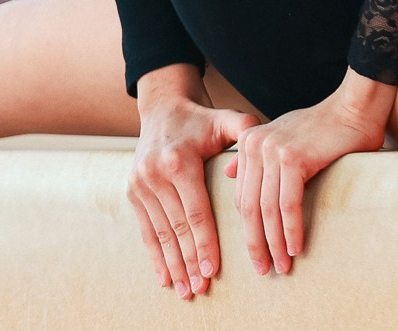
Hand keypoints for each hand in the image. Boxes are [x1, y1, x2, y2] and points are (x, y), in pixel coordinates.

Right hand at [129, 67, 256, 300]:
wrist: (162, 108)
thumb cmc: (201, 120)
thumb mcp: (225, 119)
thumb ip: (246, 127)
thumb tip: (265, 143)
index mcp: (179, 160)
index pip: (196, 212)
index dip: (205, 243)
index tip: (213, 270)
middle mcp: (155, 173)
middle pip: (177, 227)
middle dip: (190, 261)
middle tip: (202, 287)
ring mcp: (140, 183)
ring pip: (160, 232)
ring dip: (173, 264)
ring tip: (187, 289)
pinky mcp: (132, 190)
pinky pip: (145, 229)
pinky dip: (155, 255)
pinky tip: (165, 277)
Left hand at [222, 71, 391, 276]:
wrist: (353, 109)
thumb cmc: (323, 127)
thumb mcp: (280, 137)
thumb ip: (256, 156)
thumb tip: (228, 174)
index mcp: (249, 143)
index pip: (242, 197)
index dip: (247, 230)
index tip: (256, 254)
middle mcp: (255, 145)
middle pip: (249, 206)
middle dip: (255, 243)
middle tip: (263, 269)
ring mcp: (272, 150)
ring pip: (267, 209)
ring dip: (274, 243)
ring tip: (282, 265)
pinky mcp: (292, 158)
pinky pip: (287, 204)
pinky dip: (291, 229)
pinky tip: (296, 247)